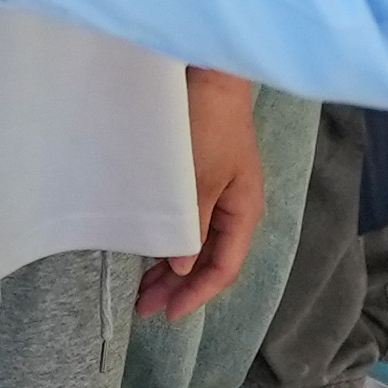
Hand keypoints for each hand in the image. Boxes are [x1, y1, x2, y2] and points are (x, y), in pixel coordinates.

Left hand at [144, 74, 265, 321]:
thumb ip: (191, 225)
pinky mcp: (203, 179)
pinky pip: (189, 223)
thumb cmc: (208, 124)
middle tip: (145, 308)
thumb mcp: (198, 179)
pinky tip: (152, 252)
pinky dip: (171, 241)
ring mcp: (220, 194)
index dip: (197, 295)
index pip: (223, 268)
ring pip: (197, 244)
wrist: (210, 73)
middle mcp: (235, 209)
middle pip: (209, 261)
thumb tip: (182, 267)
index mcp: (243, 212)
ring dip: (172, 267)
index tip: (168, 314)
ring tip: (143, 289)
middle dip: (179, 287)